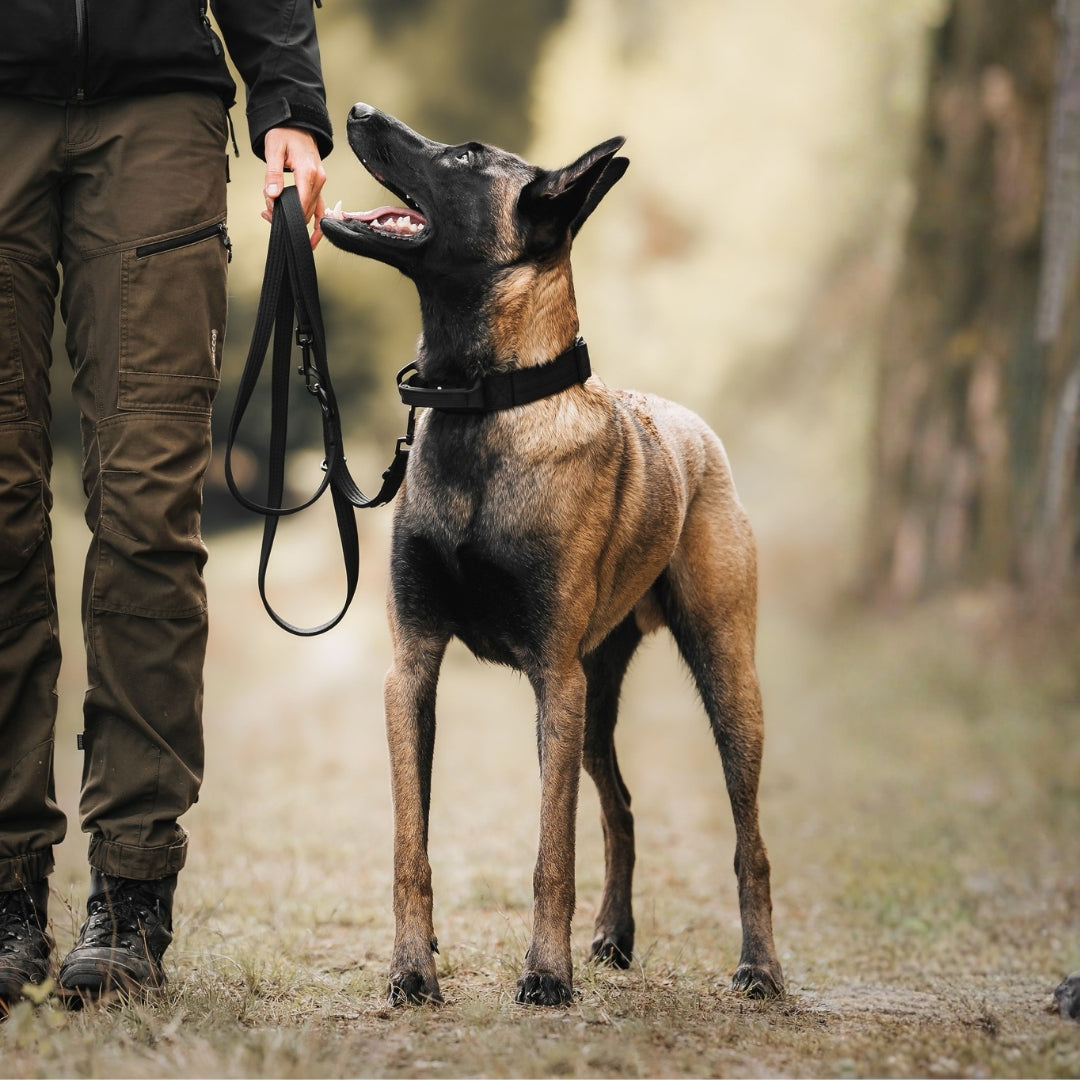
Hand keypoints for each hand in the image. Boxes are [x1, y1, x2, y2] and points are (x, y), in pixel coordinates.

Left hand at [262, 127, 327, 247]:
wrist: (296, 124)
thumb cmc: (285, 134)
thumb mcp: (274, 150)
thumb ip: (273, 174)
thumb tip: (273, 195)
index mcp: (308, 173)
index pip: (300, 203)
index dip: (285, 212)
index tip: (270, 212)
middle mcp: (318, 181)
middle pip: (305, 210)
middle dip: (286, 216)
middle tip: (266, 212)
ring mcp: (320, 184)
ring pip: (311, 212)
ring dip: (296, 219)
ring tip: (276, 217)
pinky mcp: (318, 186)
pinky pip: (321, 210)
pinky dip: (317, 225)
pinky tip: (311, 239)